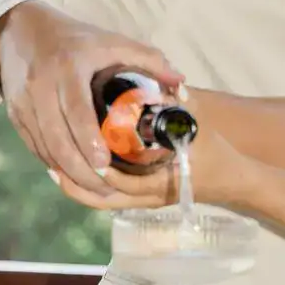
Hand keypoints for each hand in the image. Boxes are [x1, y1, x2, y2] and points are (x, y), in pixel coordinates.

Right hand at [0, 1, 183, 195]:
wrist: (20, 31)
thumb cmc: (76, 40)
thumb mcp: (112, 42)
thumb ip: (149, 60)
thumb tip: (180, 85)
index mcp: (69, 67)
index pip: (76, 109)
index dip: (88, 139)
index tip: (104, 164)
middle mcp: (41, 85)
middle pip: (57, 136)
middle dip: (80, 168)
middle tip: (106, 187)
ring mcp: (24, 101)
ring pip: (44, 146)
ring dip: (67, 171)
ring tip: (94, 189)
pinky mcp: (14, 113)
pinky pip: (33, 145)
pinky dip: (52, 163)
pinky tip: (71, 175)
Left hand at [53, 117, 250, 212]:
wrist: (233, 180)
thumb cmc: (216, 154)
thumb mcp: (197, 127)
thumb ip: (178, 104)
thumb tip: (158, 82)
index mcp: (163, 182)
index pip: (122, 182)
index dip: (97, 168)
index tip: (78, 147)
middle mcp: (150, 197)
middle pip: (103, 198)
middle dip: (76, 181)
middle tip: (52, 159)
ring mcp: (145, 201)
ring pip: (102, 201)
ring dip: (76, 186)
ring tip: (53, 164)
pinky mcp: (142, 200)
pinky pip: (108, 200)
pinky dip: (87, 188)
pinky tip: (71, 170)